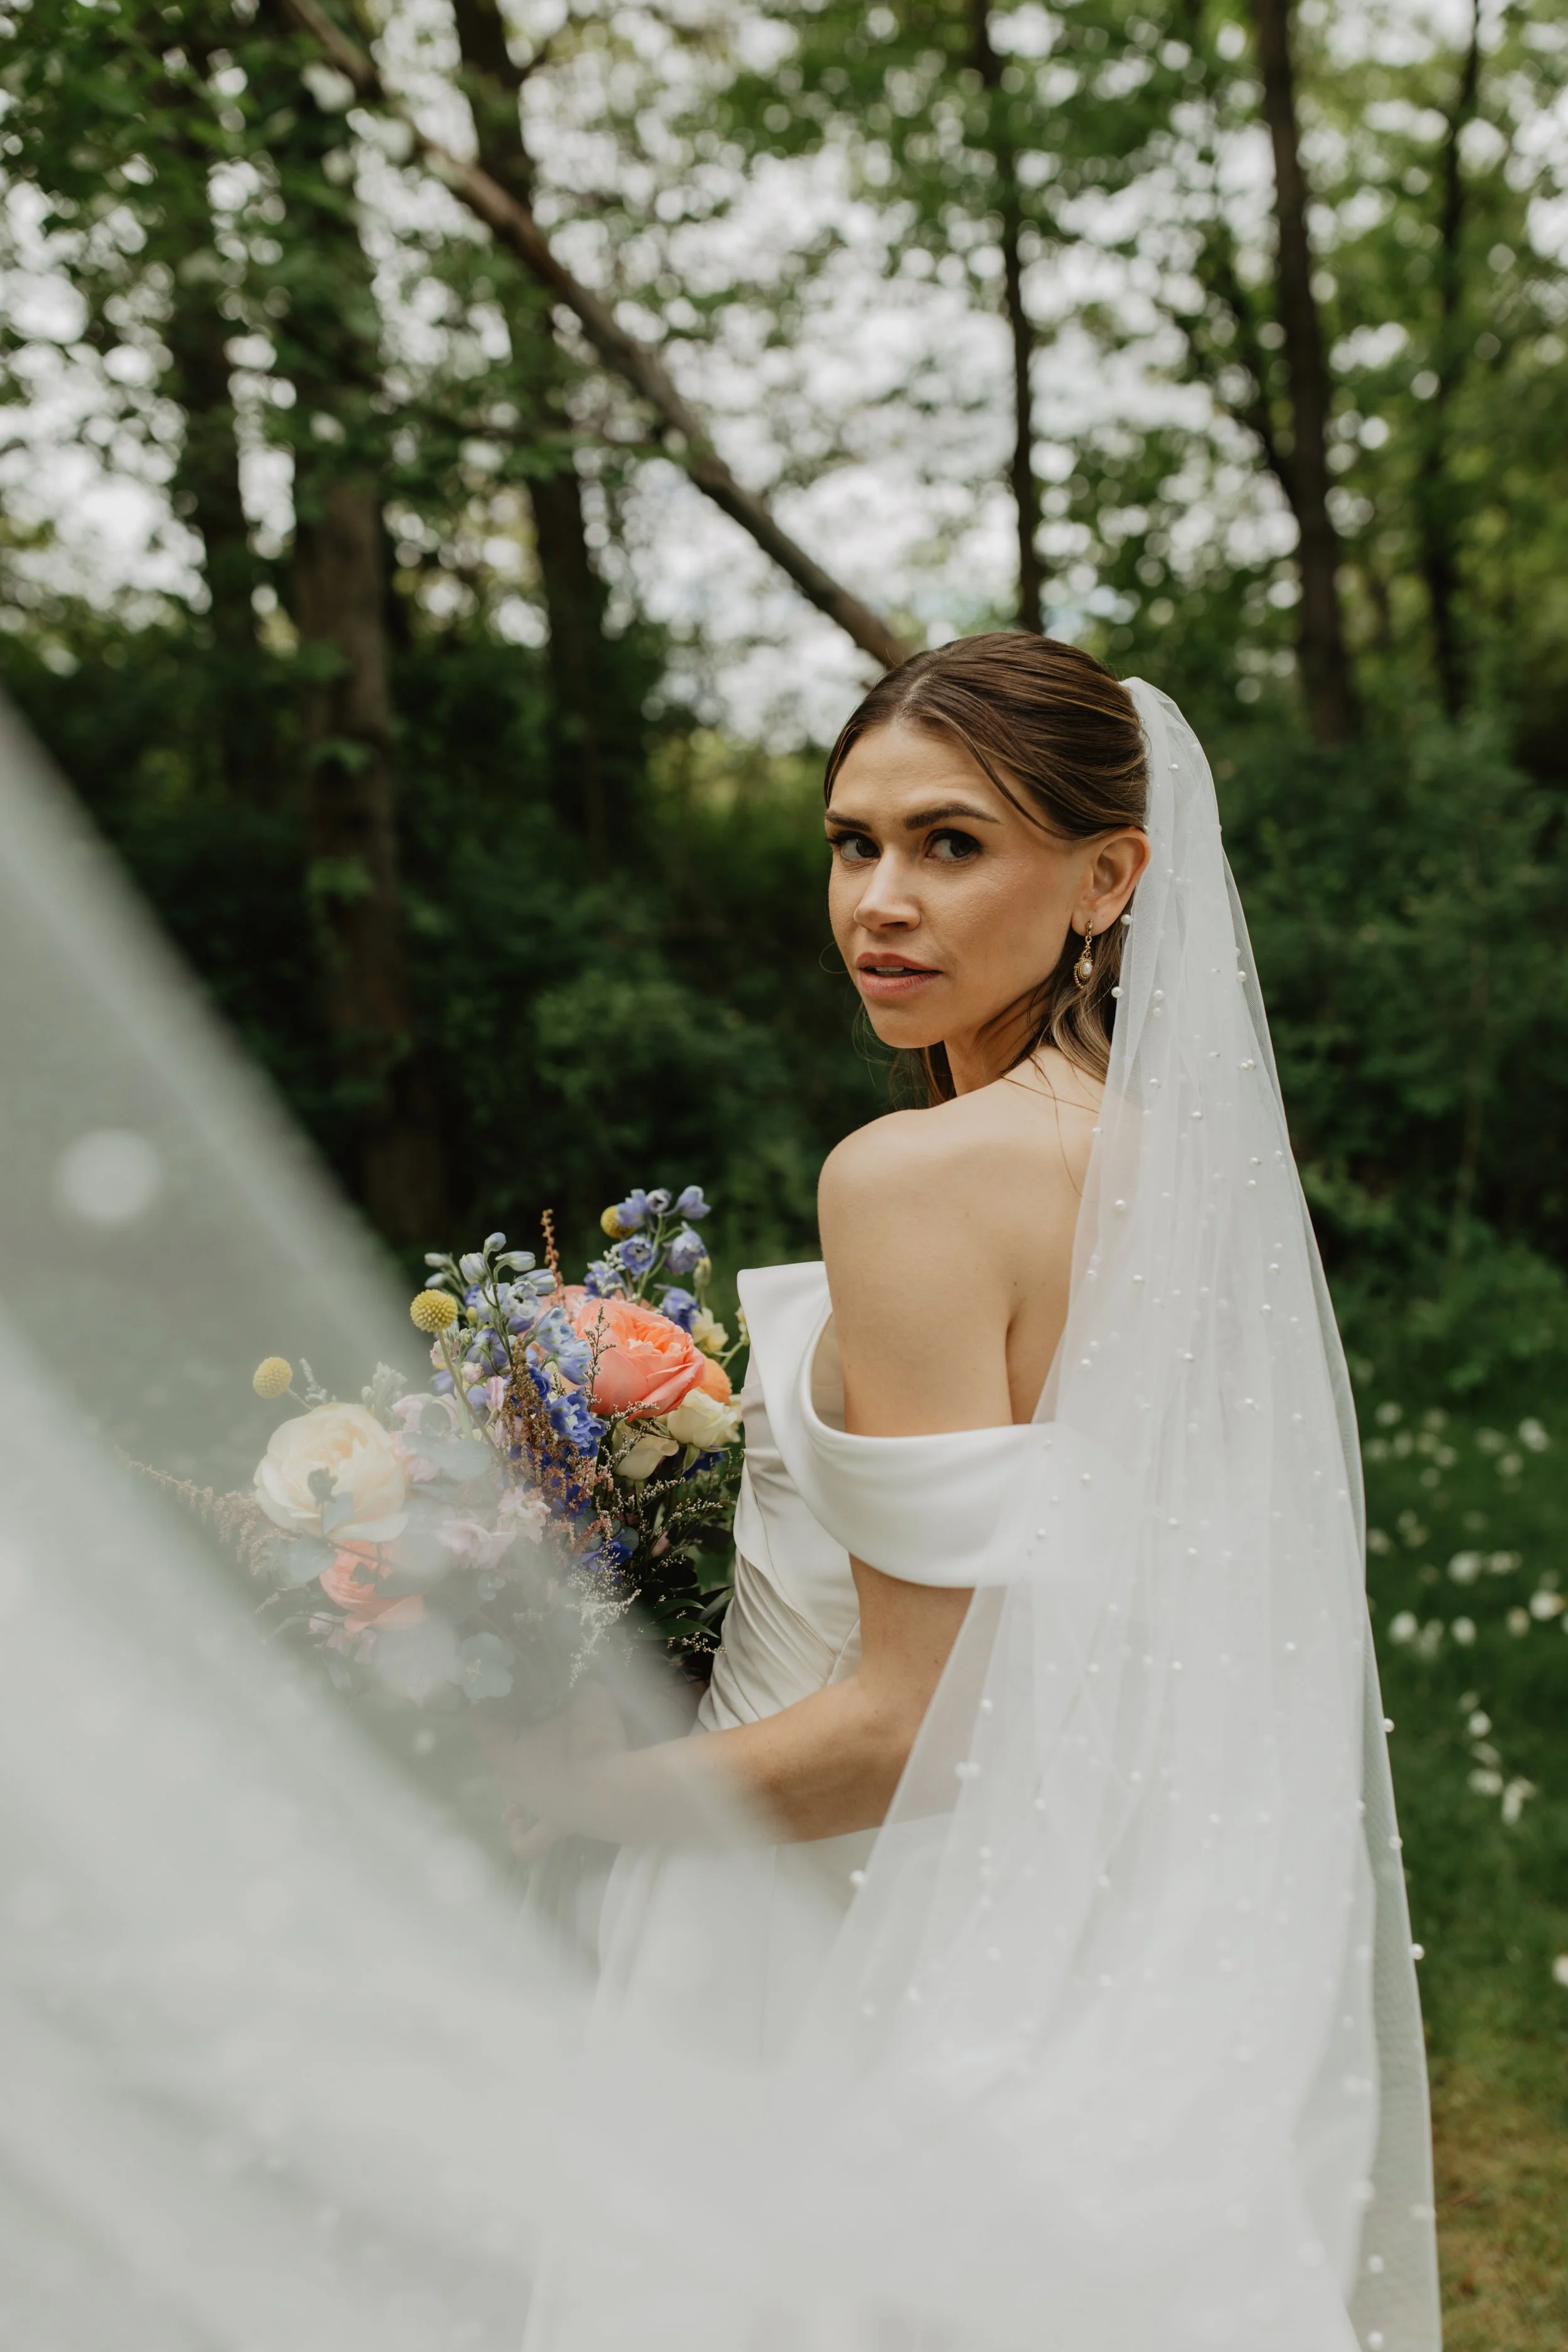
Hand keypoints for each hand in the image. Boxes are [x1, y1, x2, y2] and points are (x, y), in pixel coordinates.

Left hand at [470, 1679, 629, 1856]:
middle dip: (510, 1729)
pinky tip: (520, 1821)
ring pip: (509, 1791)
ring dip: (516, 1773)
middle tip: (533, 1709)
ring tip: (530, 1756)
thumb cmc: (593, 1743)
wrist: (619, 1793)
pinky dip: (523, 1828)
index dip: (486, 1699)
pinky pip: (530, 1837)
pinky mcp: (555, 1827)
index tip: (498, 1685)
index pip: (480, 1720)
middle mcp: (509, 1781)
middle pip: (496, 1751)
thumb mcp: (589, 1696)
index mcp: (505, 1749)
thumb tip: (581, 1687)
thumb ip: (580, 1689)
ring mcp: (531, 1807)